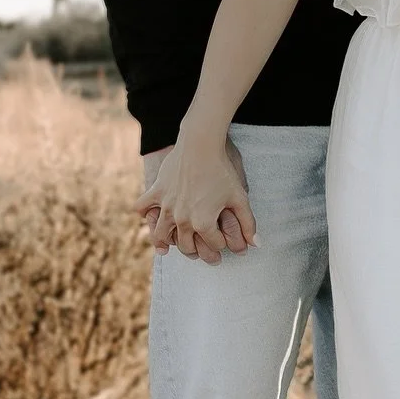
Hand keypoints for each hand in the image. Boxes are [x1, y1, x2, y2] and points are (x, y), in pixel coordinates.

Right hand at [136, 132, 255, 264]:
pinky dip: (145, 214)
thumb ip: (248, 224)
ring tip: (170, 246)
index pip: (214, 244)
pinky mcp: (156, 192)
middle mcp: (182, 219)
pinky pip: (143, 208)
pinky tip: (151, 217)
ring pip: (161, 235)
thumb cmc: (222, 170)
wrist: (201, 144)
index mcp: (204, 223)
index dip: (222, 245)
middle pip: (187, 246)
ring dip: (166, 243)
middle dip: (197, 252)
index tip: (225, 244)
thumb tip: (256, 245)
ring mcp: (167, 206)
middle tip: (201, 254)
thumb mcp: (240, 197)